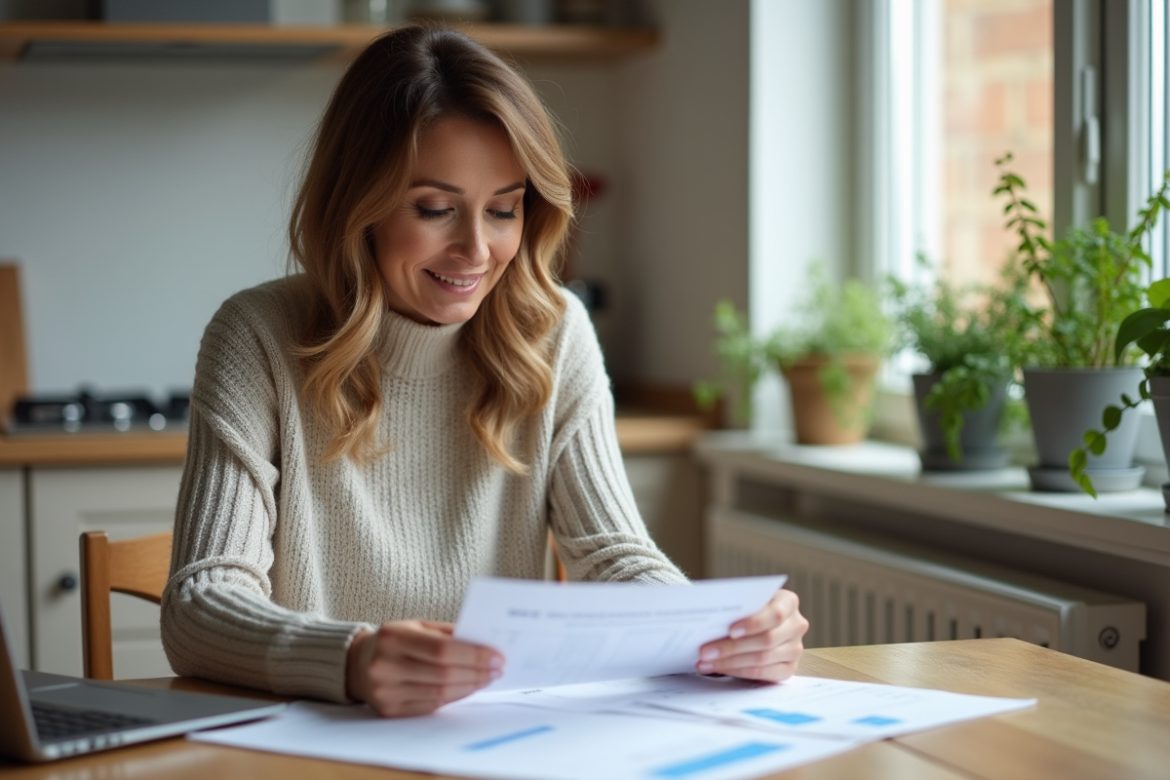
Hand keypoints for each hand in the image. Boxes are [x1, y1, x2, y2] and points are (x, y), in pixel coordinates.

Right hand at [345, 620, 503, 716]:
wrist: (358, 663)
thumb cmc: (396, 641)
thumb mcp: (417, 626)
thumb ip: (448, 633)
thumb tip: (484, 643)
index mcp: (393, 636)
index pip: (442, 650)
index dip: (473, 655)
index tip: (497, 656)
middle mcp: (385, 665)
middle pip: (443, 674)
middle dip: (476, 672)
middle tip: (497, 669)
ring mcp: (385, 691)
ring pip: (439, 693)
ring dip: (469, 686)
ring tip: (486, 678)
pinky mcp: (389, 710)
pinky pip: (431, 705)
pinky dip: (454, 697)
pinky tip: (467, 688)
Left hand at [695, 589, 807, 681]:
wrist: (760, 621)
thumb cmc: (749, 608)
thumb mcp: (747, 601)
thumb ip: (738, 607)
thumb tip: (713, 619)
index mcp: (788, 602)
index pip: (775, 614)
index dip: (753, 624)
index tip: (730, 631)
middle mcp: (796, 625)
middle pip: (766, 640)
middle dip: (732, 647)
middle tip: (705, 651)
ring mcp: (795, 649)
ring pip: (762, 659)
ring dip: (730, 662)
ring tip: (706, 662)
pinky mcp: (789, 668)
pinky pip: (763, 674)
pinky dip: (738, 672)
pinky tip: (720, 668)